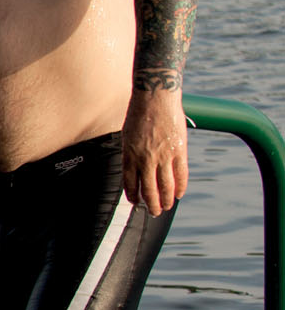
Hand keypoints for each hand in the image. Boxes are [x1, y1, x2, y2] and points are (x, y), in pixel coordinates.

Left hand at [122, 87, 187, 214]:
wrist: (155, 97)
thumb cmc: (139, 113)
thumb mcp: (128, 135)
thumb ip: (131, 152)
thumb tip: (135, 168)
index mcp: (129, 155)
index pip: (130, 183)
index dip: (133, 196)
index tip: (136, 203)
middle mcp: (145, 159)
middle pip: (148, 189)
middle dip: (151, 204)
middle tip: (153, 212)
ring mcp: (163, 156)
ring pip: (165, 186)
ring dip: (165, 200)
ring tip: (166, 208)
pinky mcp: (179, 150)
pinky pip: (181, 174)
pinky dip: (180, 187)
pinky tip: (179, 195)